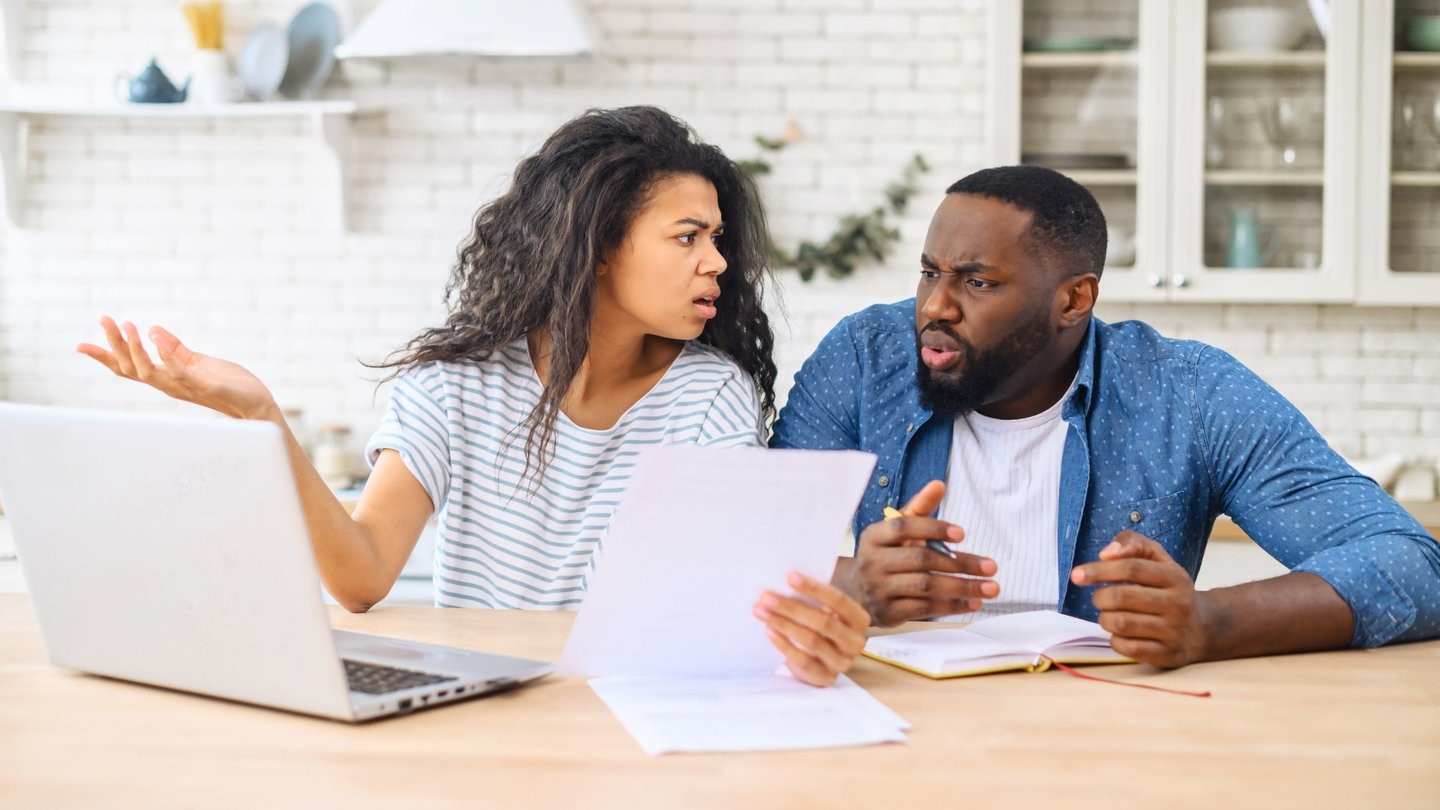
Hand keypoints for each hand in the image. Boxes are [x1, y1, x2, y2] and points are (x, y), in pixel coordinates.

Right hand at [77, 317, 279, 420]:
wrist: (256, 405)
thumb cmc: (229, 386)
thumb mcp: (198, 362)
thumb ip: (176, 349)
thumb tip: (154, 330)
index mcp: (166, 379)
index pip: (128, 369)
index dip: (105, 357)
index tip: (80, 345)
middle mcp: (170, 385)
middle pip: (131, 368)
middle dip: (114, 345)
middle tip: (104, 319)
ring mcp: (185, 386)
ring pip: (149, 371)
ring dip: (135, 348)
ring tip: (126, 325)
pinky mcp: (204, 385)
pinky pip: (179, 371)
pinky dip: (166, 355)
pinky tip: (156, 336)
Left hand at [754, 573, 869, 686]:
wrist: (823, 662)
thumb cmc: (821, 628)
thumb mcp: (825, 611)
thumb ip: (813, 599)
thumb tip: (786, 581)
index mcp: (859, 619)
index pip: (838, 600)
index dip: (814, 588)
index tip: (789, 577)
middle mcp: (855, 642)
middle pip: (823, 622)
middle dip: (792, 607)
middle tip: (766, 597)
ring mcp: (842, 662)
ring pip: (812, 641)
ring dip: (783, 624)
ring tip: (761, 611)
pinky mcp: (825, 677)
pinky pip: (803, 661)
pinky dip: (783, 644)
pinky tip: (769, 631)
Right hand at [834, 480, 998, 626]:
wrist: (855, 591)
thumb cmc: (885, 554)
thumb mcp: (896, 530)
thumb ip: (919, 508)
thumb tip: (939, 485)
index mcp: (875, 536)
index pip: (904, 527)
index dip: (933, 528)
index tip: (963, 534)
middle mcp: (874, 562)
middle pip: (920, 560)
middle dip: (960, 563)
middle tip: (991, 566)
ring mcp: (879, 589)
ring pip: (925, 587)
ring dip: (962, 587)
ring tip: (990, 587)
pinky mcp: (888, 613)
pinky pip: (924, 609)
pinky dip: (951, 606)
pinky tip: (972, 602)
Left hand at [1070, 531, 1212, 667]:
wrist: (1203, 627)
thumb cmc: (1169, 587)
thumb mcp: (1158, 558)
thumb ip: (1132, 543)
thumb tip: (1106, 553)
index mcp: (1175, 576)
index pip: (1130, 568)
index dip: (1099, 570)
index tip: (1077, 575)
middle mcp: (1178, 604)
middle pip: (1121, 597)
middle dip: (1099, 597)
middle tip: (1099, 598)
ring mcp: (1174, 631)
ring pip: (1121, 623)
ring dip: (1104, 619)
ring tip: (1109, 615)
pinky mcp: (1167, 654)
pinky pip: (1127, 647)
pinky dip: (1114, 640)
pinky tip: (1119, 633)